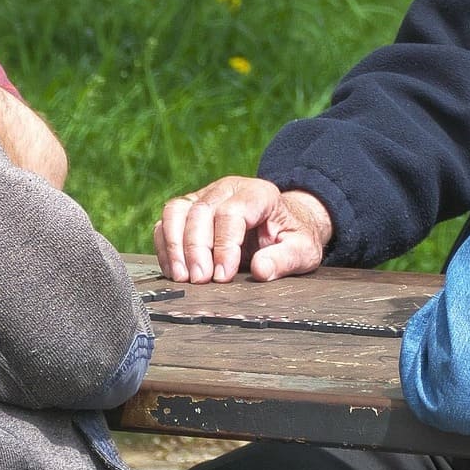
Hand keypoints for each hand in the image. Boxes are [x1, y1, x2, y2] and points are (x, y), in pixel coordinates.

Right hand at [154, 176, 333, 283]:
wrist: (283, 225)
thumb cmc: (292, 237)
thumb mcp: (302, 250)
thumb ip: (284, 260)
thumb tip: (261, 270)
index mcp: (259, 194)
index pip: (232, 212)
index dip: (224, 245)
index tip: (223, 275)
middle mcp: (228, 189)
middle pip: (201, 211)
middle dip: (196, 248)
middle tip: (200, 281)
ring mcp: (205, 196)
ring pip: (176, 211)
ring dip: (174, 246)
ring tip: (182, 277)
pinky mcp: (189, 209)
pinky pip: (167, 222)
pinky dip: (166, 246)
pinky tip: (175, 271)